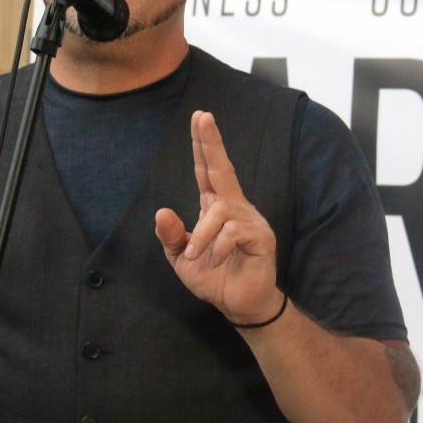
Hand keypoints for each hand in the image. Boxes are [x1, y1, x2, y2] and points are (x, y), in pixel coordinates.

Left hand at [154, 111, 282, 324]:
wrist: (237, 305)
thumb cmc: (212, 277)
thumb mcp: (181, 257)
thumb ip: (170, 235)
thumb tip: (161, 211)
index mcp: (215, 207)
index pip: (208, 171)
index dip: (204, 145)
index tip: (199, 118)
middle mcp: (234, 208)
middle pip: (223, 169)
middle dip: (212, 142)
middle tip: (202, 117)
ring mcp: (250, 221)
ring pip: (219, 212)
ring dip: (201, 235)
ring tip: (196, 254)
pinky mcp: (261, 238)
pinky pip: (233, 231)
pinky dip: (217, 246)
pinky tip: (217, 259)